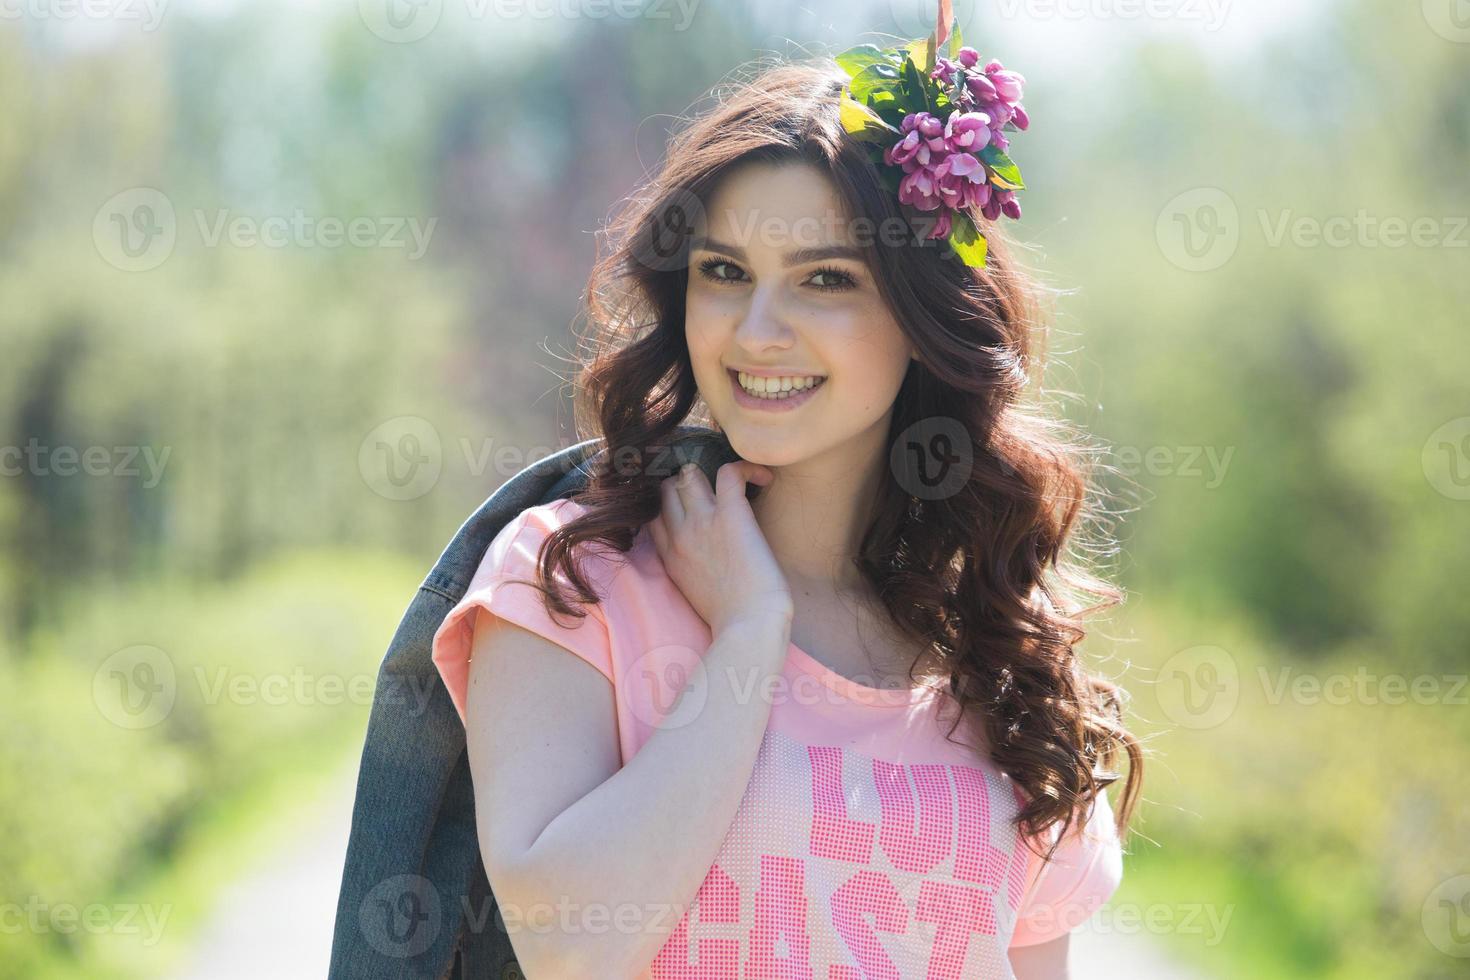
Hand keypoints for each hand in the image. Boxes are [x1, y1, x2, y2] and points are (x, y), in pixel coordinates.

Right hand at [649, 460, 792, 636]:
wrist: (749, 627)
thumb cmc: (731, 618)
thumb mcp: (692, 593)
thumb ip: (686, 568)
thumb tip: (701, 554)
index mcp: (669, 556)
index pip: (653, 514)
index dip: (668, 503)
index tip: (690, 505)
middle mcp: (679, 534)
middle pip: (666, 488)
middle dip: (684, 482)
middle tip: (714, 489)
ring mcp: (702, 522)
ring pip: (689, 474)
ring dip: (709, 472)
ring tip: (735, 483)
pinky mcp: (731, 515)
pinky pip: (730, 471)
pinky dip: (747, 467)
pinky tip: (763, 477)